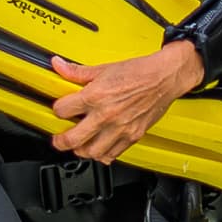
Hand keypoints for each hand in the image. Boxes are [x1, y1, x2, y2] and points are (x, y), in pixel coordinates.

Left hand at [48, 41, 203, 163]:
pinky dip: (103, 154)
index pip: (62, 110)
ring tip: (78, 145)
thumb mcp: (103, 69)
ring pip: (91, 152)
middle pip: (73, 139)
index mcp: (95, 96)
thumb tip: (59, 66)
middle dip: (60, 141)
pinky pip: (112, 155)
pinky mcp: (132, 136)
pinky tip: (99, 147)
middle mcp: (106, 115)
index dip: (57, 110)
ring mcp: (120, 129)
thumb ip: (77, 72)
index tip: (59, 110)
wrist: (163, 78)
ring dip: (81, 150)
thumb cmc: (138, 72)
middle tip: (58, 140)